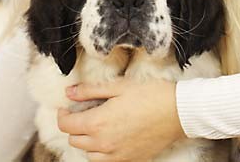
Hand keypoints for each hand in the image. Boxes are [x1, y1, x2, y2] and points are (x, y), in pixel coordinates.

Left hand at [57, 77, 186, 161]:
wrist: (177, 112)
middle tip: (83, 111)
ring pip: (88, 154)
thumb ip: (90, 90)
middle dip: (74, 125)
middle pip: (75, 140)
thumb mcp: (119, 86)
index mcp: (98, 122)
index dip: (62, 114)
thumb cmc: (150, 95)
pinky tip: (110, 136)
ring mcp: (116, 155)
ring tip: (97, 124)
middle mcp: (104, 143)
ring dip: (86, 140)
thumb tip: (70, 92)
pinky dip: (101, 151)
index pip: (66, 125)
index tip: (67, 105)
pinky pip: (105, 161)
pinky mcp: (129, 160)